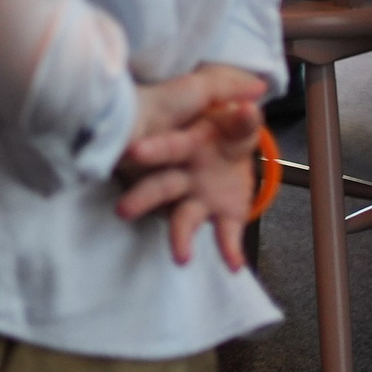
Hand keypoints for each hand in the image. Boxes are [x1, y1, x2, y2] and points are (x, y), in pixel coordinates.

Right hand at [118, 65, 268, 268]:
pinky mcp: (222, 215)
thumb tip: (248, 105)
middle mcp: (184, 175)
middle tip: (123, 211)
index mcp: (186, 146)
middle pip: (160, 187)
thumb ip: (242, 118)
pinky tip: (234, 265)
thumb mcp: (235, 121)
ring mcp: (199, 198)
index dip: (151, 150)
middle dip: (143, 199)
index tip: (132, 153)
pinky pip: (224, 235)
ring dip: (179, 237)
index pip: (166, 148)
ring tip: (180, 258)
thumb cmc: (224, 130)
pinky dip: (229, 250)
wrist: (233, 150)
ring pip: (183, 218)